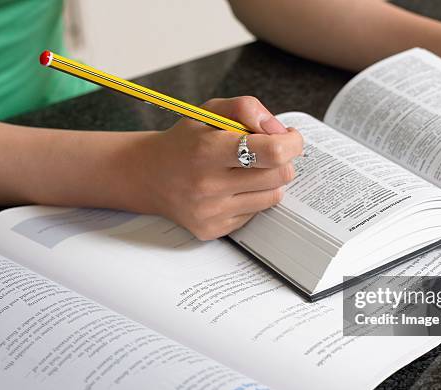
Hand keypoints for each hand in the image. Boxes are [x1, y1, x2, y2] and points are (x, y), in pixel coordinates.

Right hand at [130, 96, 302, 239]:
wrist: (149, 176)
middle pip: (279, 175)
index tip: (290, 137)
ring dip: (270, 180)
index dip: (291, 143)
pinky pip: (255, 213)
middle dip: (283, 160)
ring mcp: (211, 212)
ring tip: (249, 170)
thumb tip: (278, 129)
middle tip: (270, 152)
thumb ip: (246, 108)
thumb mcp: (209, 111)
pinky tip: (233, 188)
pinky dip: (253, 198)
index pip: (272, 152)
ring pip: (273, 196)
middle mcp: (208, 185)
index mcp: (208, 150)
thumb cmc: (184, 142)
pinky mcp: (214, 229)